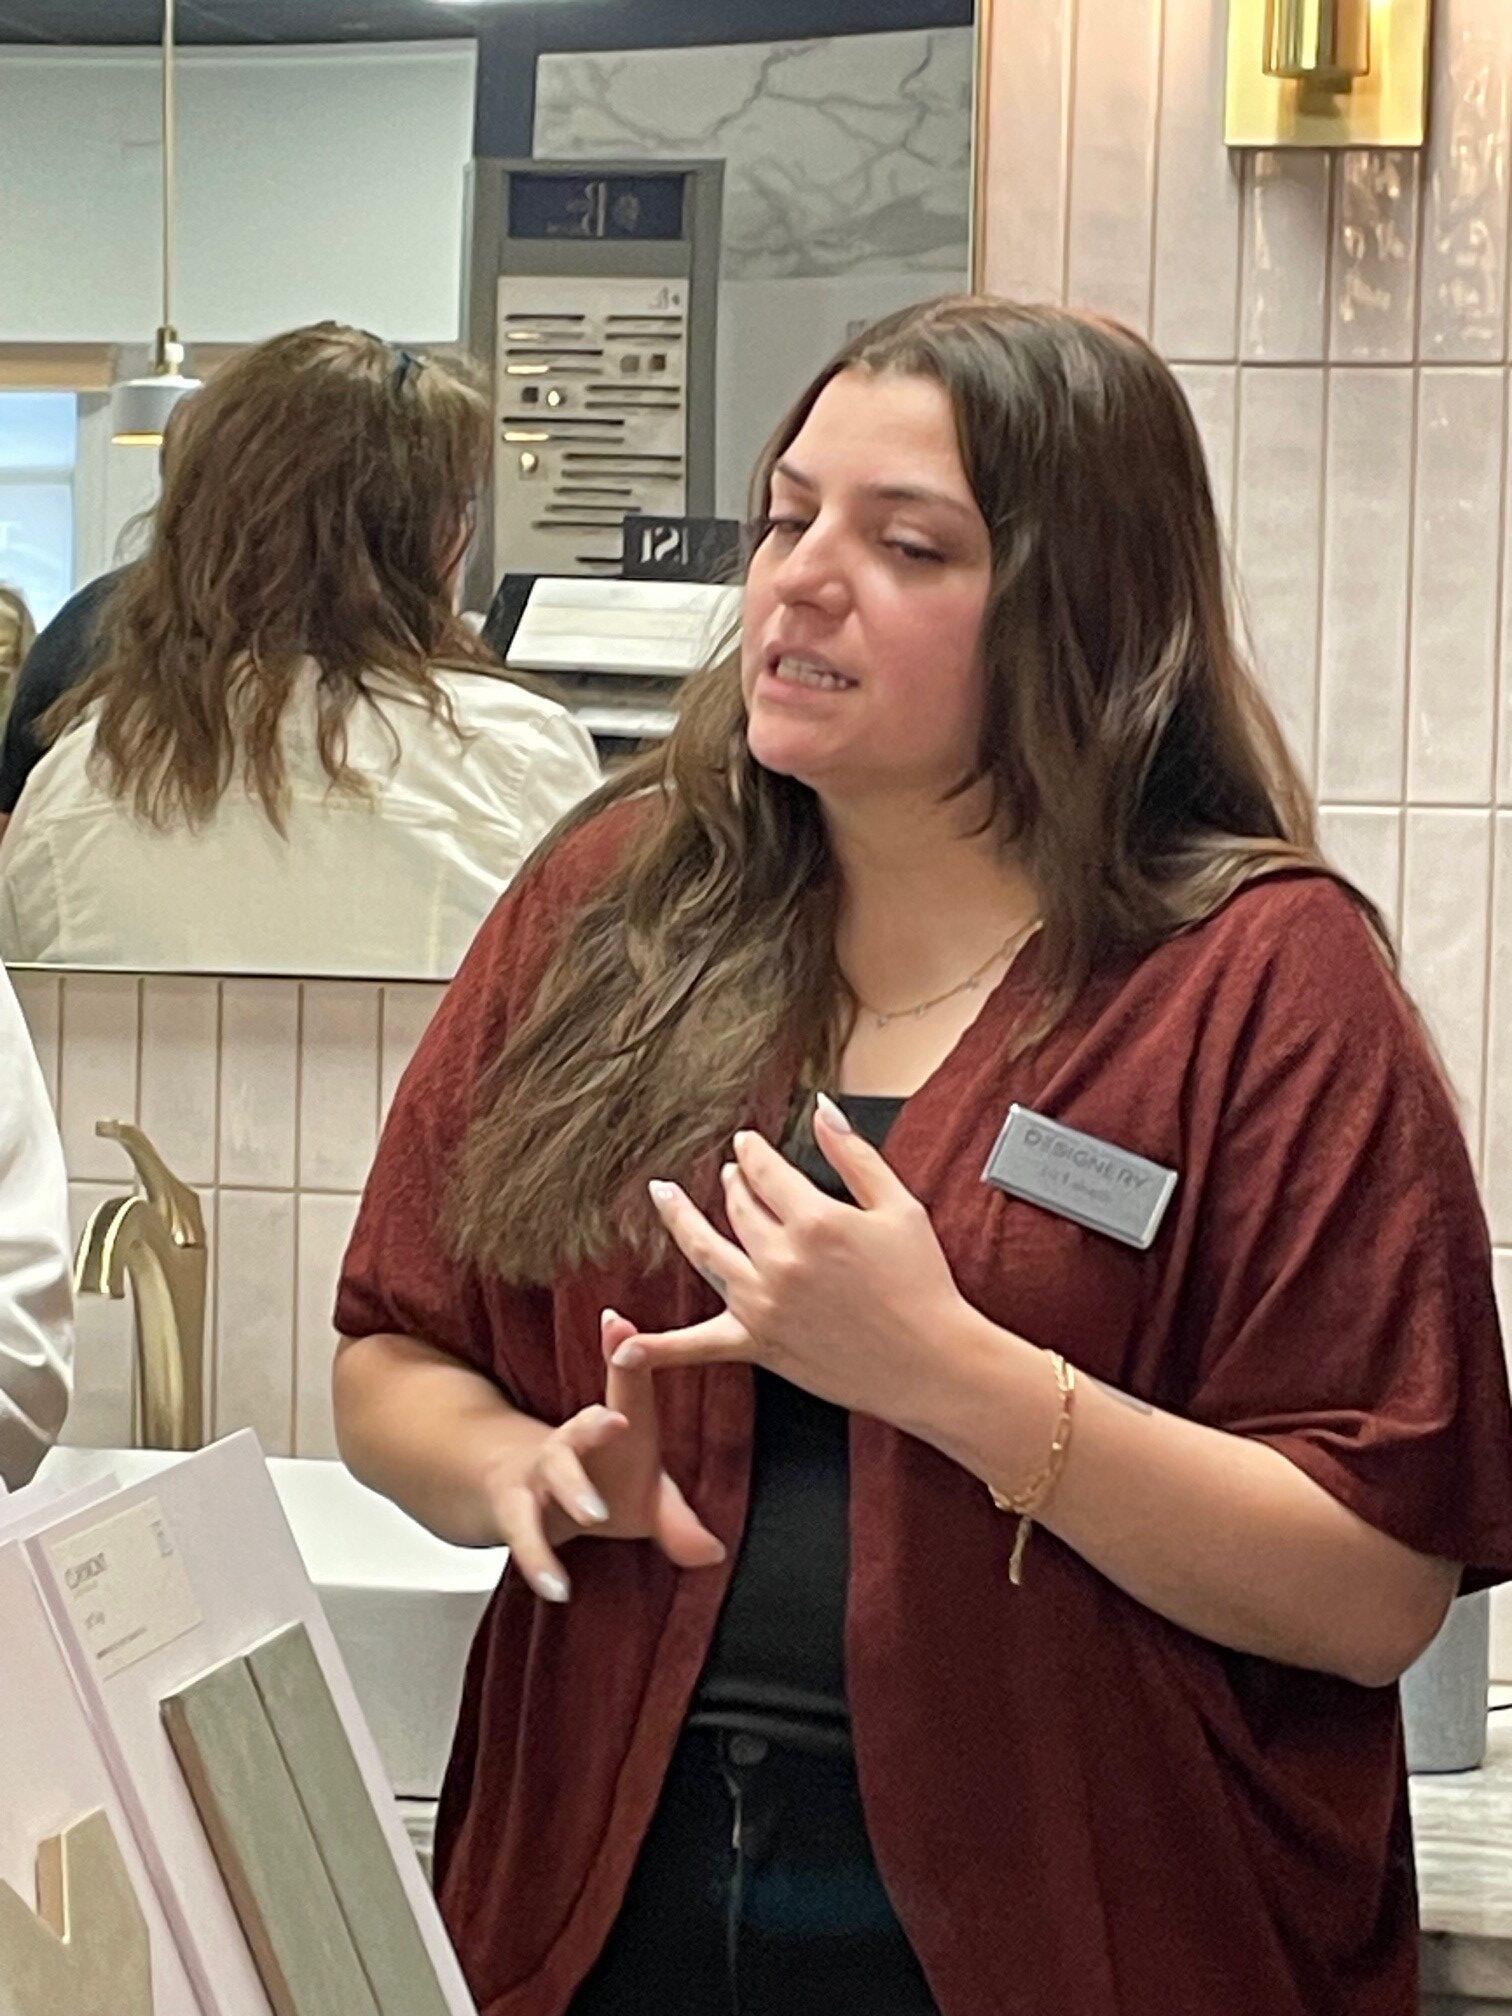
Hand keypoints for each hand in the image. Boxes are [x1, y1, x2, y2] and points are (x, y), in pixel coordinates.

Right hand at [485, 1309, 725, 1603]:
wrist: (524, 1493)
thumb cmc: (601, 1483)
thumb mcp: (645, 1501)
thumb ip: (677, 1524)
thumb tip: (711, 1552)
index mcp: (611, 1424)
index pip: (622, 1384)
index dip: (622, 1352)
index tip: (619, 1322)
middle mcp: (571, 1442)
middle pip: (582, 1427)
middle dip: (597, 1422)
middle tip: (617, 1420)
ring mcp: (539, 1475)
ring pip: (552, 1474)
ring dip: (573, 1490)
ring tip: (595, 1515)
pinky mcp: (515, 1510)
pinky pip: (525, 1534)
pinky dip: (540, 1562)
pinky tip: (557, 1590)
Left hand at [616, 1094, 966, 1423]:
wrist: (931, 1362)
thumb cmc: (922, 1284)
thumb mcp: (898, 1206)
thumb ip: (854, 1155)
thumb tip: (821, 1109)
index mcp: (815, 1219)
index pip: (765, 1171)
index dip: (753, 1152)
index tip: (747, 1143)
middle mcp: (780, 1259)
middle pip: (739, 1207)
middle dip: (734, 1184)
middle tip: (732, 1173)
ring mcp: (763, 1304)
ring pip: (707, 1252)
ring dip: (681, 1221)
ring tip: (664, 1196)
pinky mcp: (759, 1345)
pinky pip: (698, 1346)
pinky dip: (658, 1346)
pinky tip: (623, 1342)